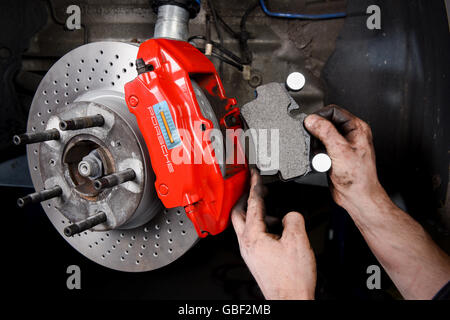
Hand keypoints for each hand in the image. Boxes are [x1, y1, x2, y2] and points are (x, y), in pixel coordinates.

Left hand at [231, 169, 315, 299]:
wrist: (290, 300)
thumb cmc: (291, 278)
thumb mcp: (298, 241)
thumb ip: (294, 218)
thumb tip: (290, 215)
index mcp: (253, 236)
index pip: (252, 204)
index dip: (255, 186)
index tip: (254, 174)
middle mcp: (246, 244)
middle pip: (238, 213)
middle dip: (245, 198)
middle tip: (253, 188)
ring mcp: (249, 252)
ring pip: (245, 225)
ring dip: (256, 214)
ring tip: (273, 212)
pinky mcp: (255, 258)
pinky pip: (254, 235)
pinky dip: (262, 227)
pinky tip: (277, 230)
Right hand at [304, 105, 388, 216]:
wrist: (356, 197)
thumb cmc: (357, 178)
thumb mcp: (339, 151)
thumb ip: (325, 132)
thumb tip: (312, 120)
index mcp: (357, 128)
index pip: (334, 111)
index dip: (320, 116)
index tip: (310, 124)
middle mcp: (350, 134)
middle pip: (326, 122)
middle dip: (317, 133)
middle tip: (316, 143)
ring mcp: (342, 145)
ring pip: (321, 135)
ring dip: (316, 145)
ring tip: (321, 155)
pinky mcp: (334, 154)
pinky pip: (320, 148)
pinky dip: (317, 153)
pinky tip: (321, 161)